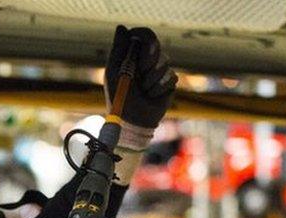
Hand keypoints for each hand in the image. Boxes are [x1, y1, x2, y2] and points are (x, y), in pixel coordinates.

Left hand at [105, 25, 177, 151]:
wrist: (132, 122)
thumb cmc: (119, 98)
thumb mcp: (114, 72)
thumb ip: (118, 50)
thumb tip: (122, 27)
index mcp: (132, 55)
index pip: (144, 35)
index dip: (146, 40)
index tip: (143, 50)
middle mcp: (146, 60)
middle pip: (156, 46)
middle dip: (148, 62)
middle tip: (140, 75)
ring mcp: (159, 71)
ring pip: (164, 62)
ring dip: (152, 79)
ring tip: (143, 91)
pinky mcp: (169, 82)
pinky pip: (171, 77)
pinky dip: (159, 88)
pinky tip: (152, 96)